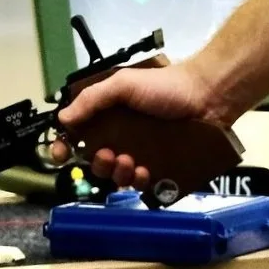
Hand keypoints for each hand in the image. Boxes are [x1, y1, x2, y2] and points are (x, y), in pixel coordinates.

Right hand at [51, 60, 221, 190]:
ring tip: (130, 162)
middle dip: (97, 162)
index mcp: (111, 114)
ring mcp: (143, 152)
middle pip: (96, 160)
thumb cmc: (166, 87)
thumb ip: (93, 98)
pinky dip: (140, 180)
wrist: (208, 97)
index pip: (80, 134)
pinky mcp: (162, 166)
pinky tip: (146, 171)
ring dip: (117, 172)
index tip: (60, 155)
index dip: (66, 146)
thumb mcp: (125, 84)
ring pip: (118, 174)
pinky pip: (143, 183)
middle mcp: (124, 135)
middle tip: (108, 155)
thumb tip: (62, 118)